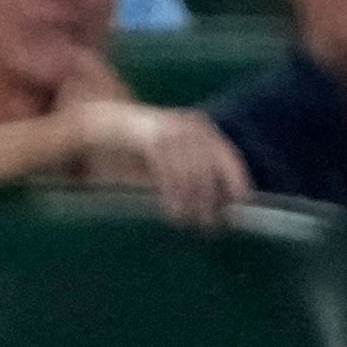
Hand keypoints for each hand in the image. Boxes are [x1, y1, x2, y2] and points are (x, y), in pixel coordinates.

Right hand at [78, 102, 249, 227]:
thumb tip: (220, 208)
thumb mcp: (175, 158)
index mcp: (205, 130)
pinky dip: (172, 194)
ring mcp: (172, 130)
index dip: (237, 182)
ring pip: (190, 172)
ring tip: (189, 222)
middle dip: (211, 200)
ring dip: (192, 202)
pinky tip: (173, 212)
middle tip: (209, 226)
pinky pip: (168, 170)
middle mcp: (193, 127)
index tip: (239, 205)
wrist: (106, 119)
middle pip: (211, 168)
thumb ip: (196, 177)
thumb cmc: (145, 148)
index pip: (229, 158)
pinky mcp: (151, 138)